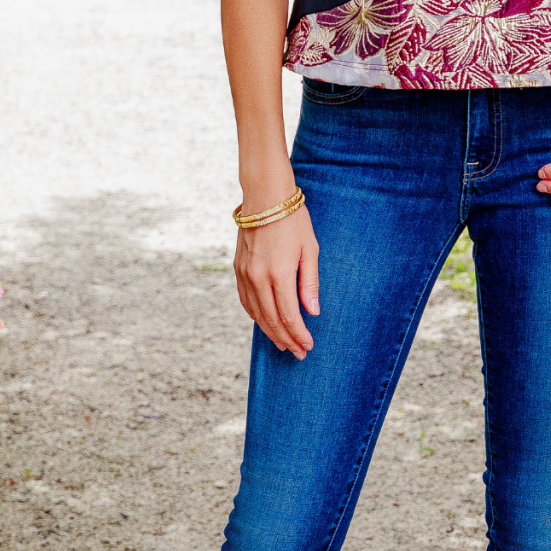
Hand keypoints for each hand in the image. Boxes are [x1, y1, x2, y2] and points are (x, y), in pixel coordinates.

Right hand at [234, 204, 318, 356]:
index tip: (308, 346)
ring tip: (283, 344)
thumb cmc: (293, 221)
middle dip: (287, 339)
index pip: (289, 315)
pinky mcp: (238, 269)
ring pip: (256, 313)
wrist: (265, 197)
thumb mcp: (310, 249)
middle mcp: (258, 277)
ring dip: (270, 332)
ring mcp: (245, 274)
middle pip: (272, 319)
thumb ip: (309, 282)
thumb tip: (312, 311)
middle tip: (298, 352)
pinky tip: (265, 323)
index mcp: (279, 273)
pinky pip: (245, 301)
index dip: (299, 334)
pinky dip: (255, 316)